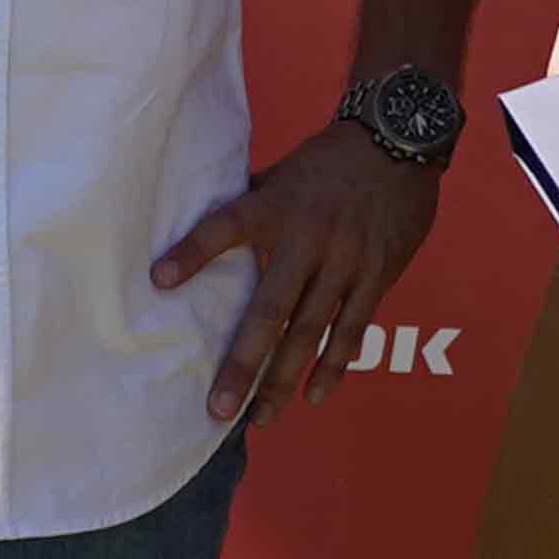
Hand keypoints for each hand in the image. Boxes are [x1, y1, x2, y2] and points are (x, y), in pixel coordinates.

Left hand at [153, 125, 443, 425]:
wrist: (398, 141)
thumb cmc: (326, 162)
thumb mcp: (279, 174)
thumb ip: (249, 211)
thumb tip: (200, 243)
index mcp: (275, 206)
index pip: (225, 227)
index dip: (193, 252)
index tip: (160, 280)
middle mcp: (308, 239)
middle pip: (271, 309)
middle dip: (244, 362)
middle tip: (220, 407)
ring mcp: (346, 261)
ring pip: (311, 330)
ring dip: (285, 378)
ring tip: (262, 417)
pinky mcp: (378, 275)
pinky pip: (353, 328)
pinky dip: (334, 364)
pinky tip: (315, 394)